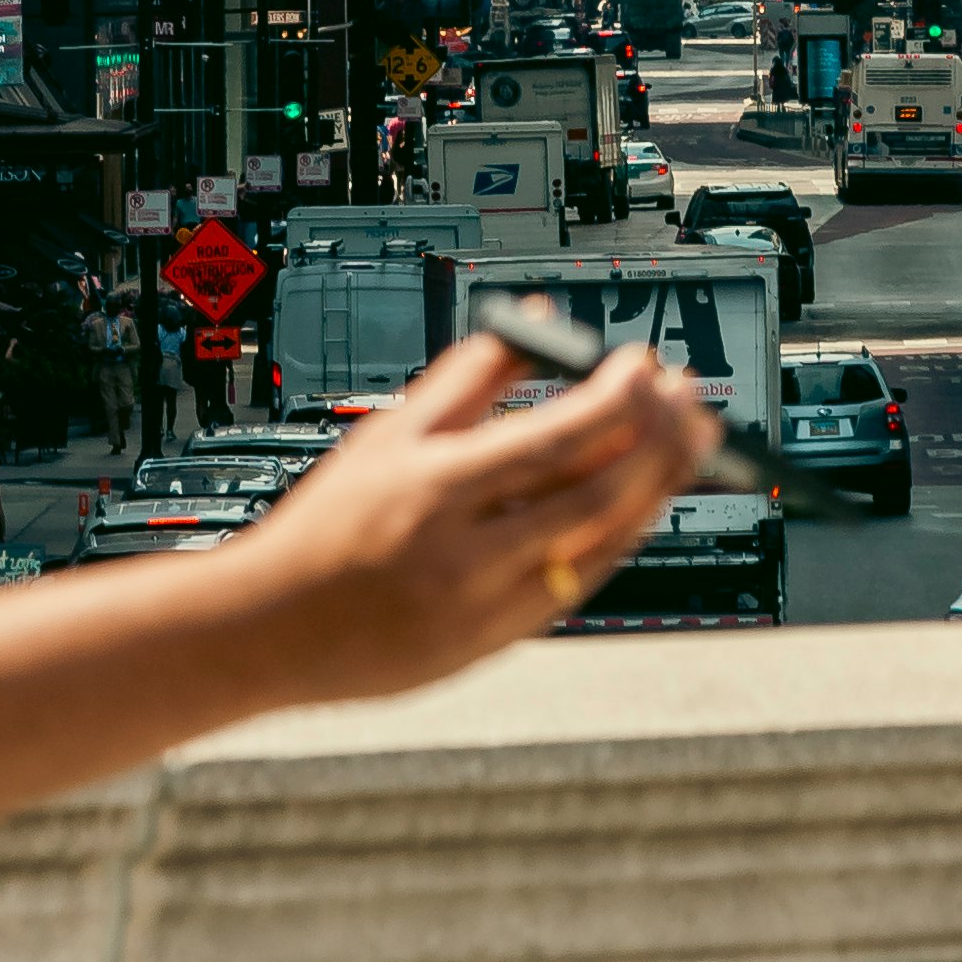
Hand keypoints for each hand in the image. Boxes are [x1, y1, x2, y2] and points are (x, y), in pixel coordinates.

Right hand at [225, 337, 723, 703]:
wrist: (270, 629)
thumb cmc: (330, 524)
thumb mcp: (390, 433)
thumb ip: (470, 374)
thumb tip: (538, 319)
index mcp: (436, 489)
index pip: (554, 439)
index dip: (617, 399)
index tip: (644, 364)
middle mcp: (466, 554)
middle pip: (596, 496)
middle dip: (659, 443)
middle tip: (692, 402)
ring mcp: (486, 607)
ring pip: (602, 546)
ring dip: (656, 491)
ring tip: (684, 443)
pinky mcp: (496, 643)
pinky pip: (581, 585)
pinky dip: (619, 538)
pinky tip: (638, 500)